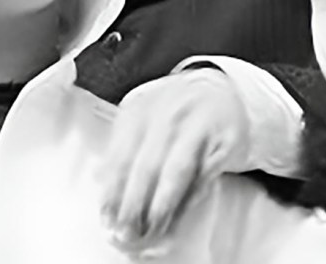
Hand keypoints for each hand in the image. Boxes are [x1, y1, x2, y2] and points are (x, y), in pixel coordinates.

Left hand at [101, 68, 249, 245]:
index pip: (121, 153)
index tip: (107, 215)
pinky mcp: (223, 141)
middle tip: (126, 231)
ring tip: (151, 229)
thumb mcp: (147, 118)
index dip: (112, 189)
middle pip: (145, 165)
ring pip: (175, 171)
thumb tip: (100, 179)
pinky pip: (203, 176)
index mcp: (142, 107)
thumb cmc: (179, 113)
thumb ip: (123, 145)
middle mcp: (168, 112)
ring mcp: (197, 125)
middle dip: (134, 204)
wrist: (225, 94)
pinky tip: (177, 217)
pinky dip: (188, 201)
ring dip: (161, 205)